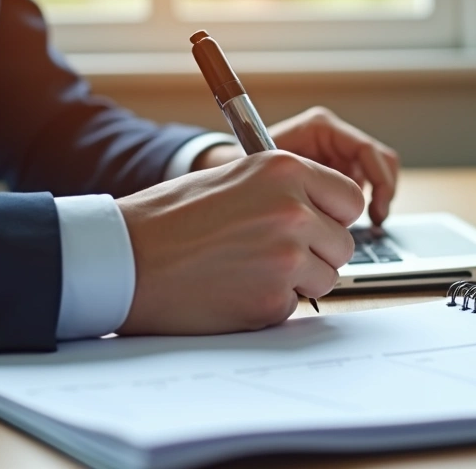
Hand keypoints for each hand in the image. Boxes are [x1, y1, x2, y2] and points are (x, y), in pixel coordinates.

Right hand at [116, 151, 363, 334]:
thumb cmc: (170, 218)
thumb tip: (325, 212)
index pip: (350, 198)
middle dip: (316, 252)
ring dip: (297, 280)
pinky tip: (233, 289)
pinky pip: (293, 306)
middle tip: (273, 253)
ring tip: (248, 269)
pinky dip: (269, 304)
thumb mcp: (234, 178)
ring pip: (326, 278)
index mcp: (285, 170)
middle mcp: (294, 211)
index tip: (318, 224)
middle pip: (343, 243)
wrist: (125, 258)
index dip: (333, 216)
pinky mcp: (272, 300)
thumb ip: (285, 190)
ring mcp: (286, 258)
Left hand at [196, 107, 399, 225]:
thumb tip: (333, 209)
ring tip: (350, 225)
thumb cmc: (242, 171)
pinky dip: (356, 208)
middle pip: (380, 161)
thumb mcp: (272, 177)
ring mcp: (336, 154)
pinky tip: (340, 225)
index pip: (367, 150)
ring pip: (374, 177)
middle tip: (374, 221)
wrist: (227, 173)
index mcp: (321, 127)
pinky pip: (359, 189)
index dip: (380, 182)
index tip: (375, 211)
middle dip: (381, 193)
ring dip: (369, 202)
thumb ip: (303, 186)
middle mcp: (332, 137)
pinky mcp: (335, 171)